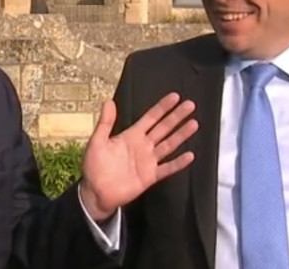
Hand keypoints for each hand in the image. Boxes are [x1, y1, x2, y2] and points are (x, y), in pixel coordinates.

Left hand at [79, 93, 197, 220]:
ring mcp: (148, 161)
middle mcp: (143, 145)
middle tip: (190, 105)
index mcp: (132, 135)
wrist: (96, 192)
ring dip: (181, 135)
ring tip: (193, 124)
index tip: (175, 97)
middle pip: (164, 128)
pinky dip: (178, 163)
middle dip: (176, 116)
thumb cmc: (95, 165)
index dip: (162, 107)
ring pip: (169, 144)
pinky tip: (189, 155)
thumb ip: (105, 122)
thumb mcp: (98, 141)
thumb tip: (108, 101)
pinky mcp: (150, 176)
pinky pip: (167, 168)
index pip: (151, 118)